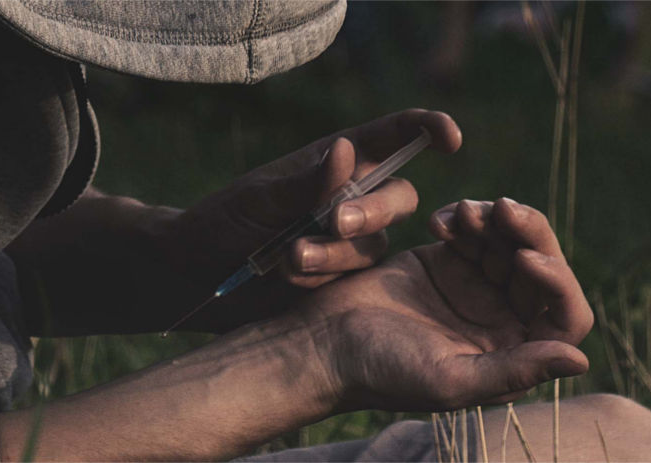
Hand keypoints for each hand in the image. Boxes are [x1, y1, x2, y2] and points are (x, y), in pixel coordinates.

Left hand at [161, 109, 461, 328]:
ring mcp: (348, 241)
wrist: (199, 274)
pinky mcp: (340, 278)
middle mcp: (351, 197)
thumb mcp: (260, 197)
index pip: (392, 137)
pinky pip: (354, 277)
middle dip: (373, 210)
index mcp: (335, 161)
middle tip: (334, 222)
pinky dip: (323, 276)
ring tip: (290, 256)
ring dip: (336, 251)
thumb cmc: (225, 221)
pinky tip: (287, 276)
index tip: (451, 138)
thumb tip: (348, 149)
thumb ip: (306, 182)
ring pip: (374, 244)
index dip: (426, 130)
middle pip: (398, 197)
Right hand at [298, 198, 592, 410]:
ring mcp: (475, 286)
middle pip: (542, 268)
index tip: (525, 258)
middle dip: (530, 234)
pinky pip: (474, 230)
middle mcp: (500, 319)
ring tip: (463, 212)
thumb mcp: (449, 380)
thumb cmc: (381, 370)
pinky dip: (464, 218)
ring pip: (510, 241)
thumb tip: (582, 359)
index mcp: (510, 353)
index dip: (557, 283)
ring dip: (494, 219)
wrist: (324, 342)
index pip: (564, 316)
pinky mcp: (448, 261)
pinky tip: (440, 221)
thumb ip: (514, 370)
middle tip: (503, 208)